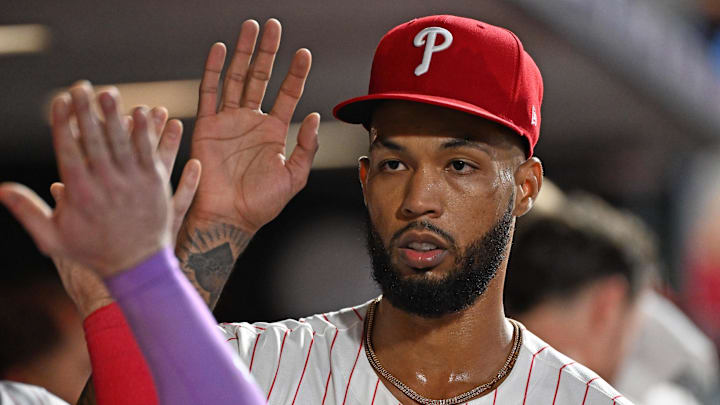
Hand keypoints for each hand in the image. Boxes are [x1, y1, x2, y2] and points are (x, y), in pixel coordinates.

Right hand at [0, 82, 177, 277]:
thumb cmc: (93, 252)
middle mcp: (106, 183)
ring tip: (107, 92)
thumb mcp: (52, 238)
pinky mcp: (155, 183)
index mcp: (79, 192)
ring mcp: (132, 182)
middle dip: (86, 110)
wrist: (138, 266)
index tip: (59, 100)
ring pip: (122, 141)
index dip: (63, 122)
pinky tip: (141, 112)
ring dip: (114, 114)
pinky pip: (149, 152)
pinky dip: (145, 131)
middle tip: (81, 85)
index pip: (67, 148)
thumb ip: (26, 210)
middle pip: (94, 138)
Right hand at [187, 19, 319, 233]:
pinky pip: (210, 93)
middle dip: (267, 52)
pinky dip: (213, 70)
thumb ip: (306, 146)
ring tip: (250, 28)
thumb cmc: (262, 203)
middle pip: (260, 77)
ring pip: (236, 78)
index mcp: (274, 131)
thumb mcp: (294, 176)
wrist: (229, 218)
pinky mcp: (207, 126)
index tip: (304, 53)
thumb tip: (313, 116)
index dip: (296, 73)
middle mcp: (251, 121)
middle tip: (273, 26)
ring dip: (242, 53)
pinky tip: (220, 49)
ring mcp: (229, 121)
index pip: (287, 93)